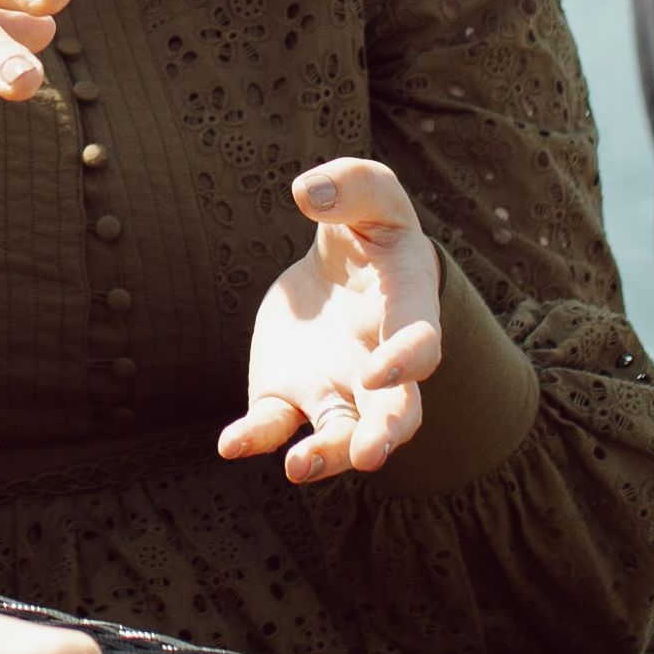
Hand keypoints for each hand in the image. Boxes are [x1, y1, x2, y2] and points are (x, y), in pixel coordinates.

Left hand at [227, 157, 442, 482]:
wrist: (337, 267)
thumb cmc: (367, 227)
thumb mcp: (370, 193)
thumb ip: (351, 185)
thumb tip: (308, 192)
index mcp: (408, 310)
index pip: (422, 343)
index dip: (406, 360)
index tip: (378, 369)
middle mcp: (377, 363)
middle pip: (394, 412)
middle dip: (384, 435)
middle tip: (369, 456)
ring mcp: (333, 385)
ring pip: (339, 433)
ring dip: (326, 455)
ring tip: (299, 468)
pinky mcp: (287, 393)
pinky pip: (274, 424)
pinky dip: (256, 437)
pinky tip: (232, 444)